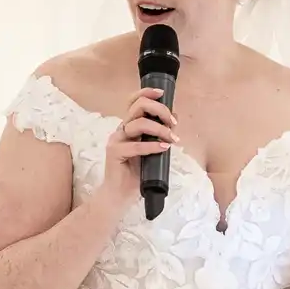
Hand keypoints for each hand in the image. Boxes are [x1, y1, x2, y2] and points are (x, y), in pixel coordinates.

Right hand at [94, 87, 177, 213]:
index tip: (163, 93)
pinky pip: (136, 145)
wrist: (119, 196)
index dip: (147, 93)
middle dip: (160, 110)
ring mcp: (116, 141)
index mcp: (128, 127)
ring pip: (138, 123)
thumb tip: (174, 119)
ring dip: (160, 129)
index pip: (133, 101)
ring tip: (171, 139)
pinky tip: (164, 148)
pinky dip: (152, 146)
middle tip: (173, 122)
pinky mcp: (114, 153)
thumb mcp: (152, 150)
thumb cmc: (136, 174)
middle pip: (138, 106)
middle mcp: (121, 130)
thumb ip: (159, 135)